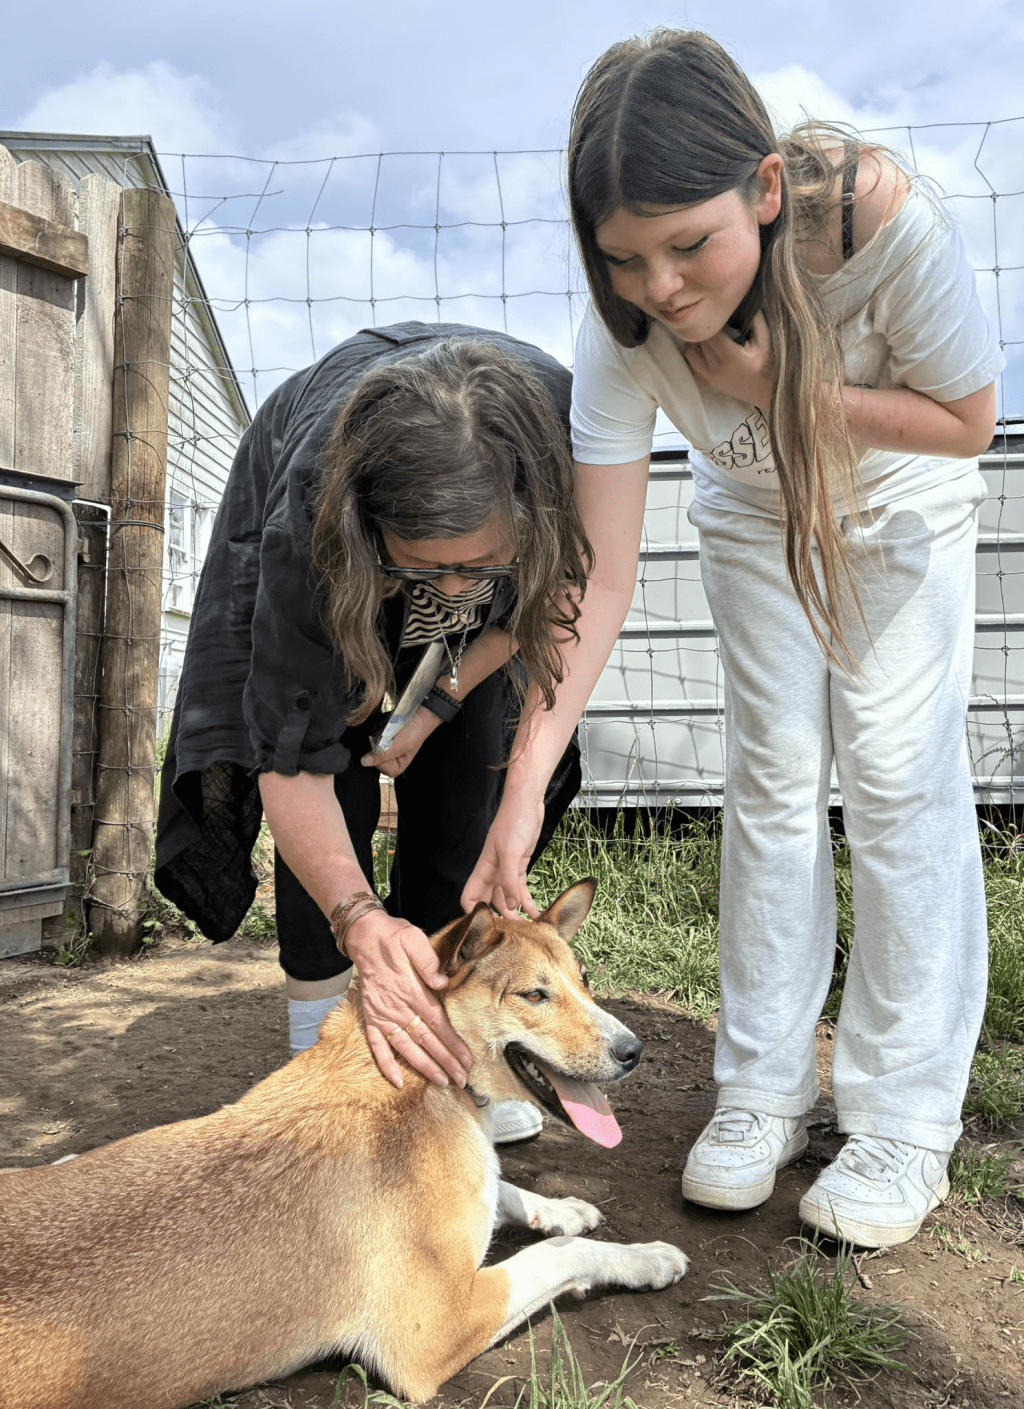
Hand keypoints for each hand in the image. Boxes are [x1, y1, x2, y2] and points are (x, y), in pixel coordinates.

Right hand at [345, 907, 471, 1088]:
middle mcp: (397, 1007)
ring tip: (441, 1081)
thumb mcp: (414, 940)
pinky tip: (397, 1081)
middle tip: (462, 1079)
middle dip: (445, 1061)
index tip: (467, 1059)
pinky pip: (376, 1045)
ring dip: (423, 1066)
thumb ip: (429, 962)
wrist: (364, 936)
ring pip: (405, 1047)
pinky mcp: (370, 1017)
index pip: (437, 1023)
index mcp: (411, 990)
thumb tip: (443, 982)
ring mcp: (382, 1015)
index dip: (453, 1043)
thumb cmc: (394, 937)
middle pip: (426, 1040)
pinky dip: (386, 1064)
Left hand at [361, 706, 441, 778]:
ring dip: (376, 740)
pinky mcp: (382, 740)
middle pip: (374, 759)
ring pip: (371, 749)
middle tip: (389, 738)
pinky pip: (372, 740)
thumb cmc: (414, 732)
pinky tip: (384, 730)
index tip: (387, 746)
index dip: (381, 758)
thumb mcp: (399, 745)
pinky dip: (376, 734)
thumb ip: (382, 755)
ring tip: (387, 733)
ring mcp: (385, 750)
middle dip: (378, 748)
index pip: (382, 768)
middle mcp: (390, 760)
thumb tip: (364, 762)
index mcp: (398, 766)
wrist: (418, 714)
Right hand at [461, 787, 545, 919]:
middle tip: (512, 936)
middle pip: (489, 903)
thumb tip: (510, 905)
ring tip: (527, 930)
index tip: (486, 930)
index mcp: (484, 869)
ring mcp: (506, 870)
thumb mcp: (511, 851)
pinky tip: (537, 914)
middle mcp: (493, 872)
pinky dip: (528, 902)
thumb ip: (509, 880)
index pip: (470, 898)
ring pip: (506, 898)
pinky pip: (521, 889)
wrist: (527, 802)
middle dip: (498, 919)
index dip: (473, 914)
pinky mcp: (520, 866)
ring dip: (515, 913)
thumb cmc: (514, 820)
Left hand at [684, 311, 775, 409]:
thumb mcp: (767, 339)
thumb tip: (745, 299)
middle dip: (706, 331)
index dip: (714, 322)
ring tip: (710, 338)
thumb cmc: (772, 364)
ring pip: (691, 355)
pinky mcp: (711, 385)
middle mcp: (717, 369)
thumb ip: (756, 319)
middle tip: (716, 324)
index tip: (720, 315)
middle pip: (700, 342)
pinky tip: (708, 352)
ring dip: (697, 344)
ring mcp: (712, 379)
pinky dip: (697, 357)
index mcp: (731, 356)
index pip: (711, 333)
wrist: (771, 393)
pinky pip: (694, 368)